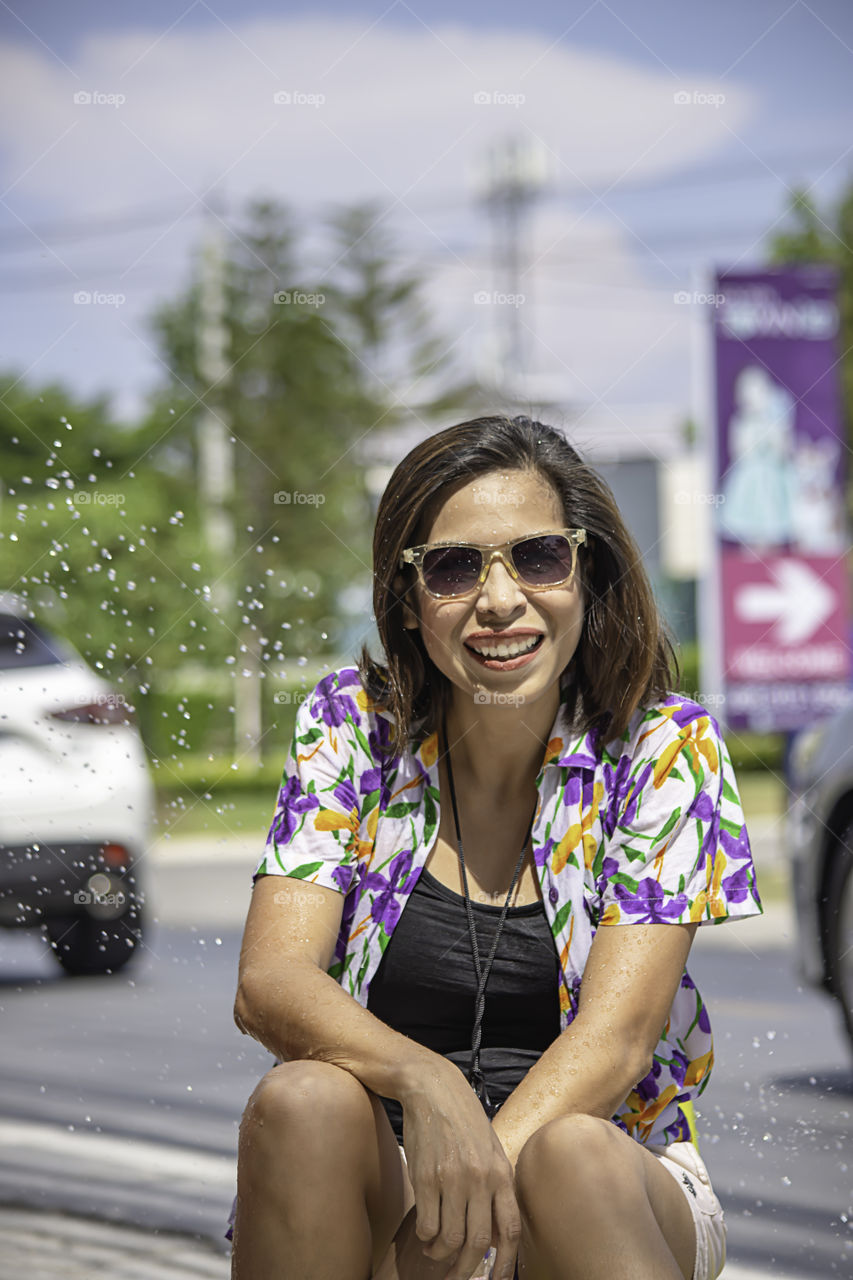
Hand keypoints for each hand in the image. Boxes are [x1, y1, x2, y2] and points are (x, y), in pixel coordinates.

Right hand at [399, 1061, 520, 1279]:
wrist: (433, 1088)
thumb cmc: (463, 1120)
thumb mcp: (490, 1150)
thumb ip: (496, 1188)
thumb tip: (498, 1234)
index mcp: (501, 1173)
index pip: (510, 1230)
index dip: (506, 1264)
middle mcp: (480, 1178)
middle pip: (478, 1242)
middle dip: (466, 1269)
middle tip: (456, 1278)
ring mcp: (452, 1178)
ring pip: (450, 1238)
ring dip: (441, 1253)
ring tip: (435, 1250)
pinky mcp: (426, 1176)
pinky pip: (427, 1224)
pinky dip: (425, 1236)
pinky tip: (424, 1232)